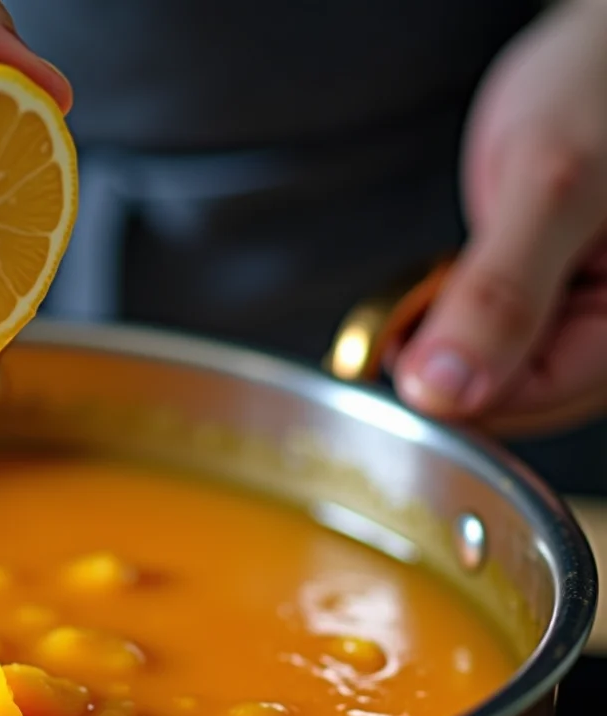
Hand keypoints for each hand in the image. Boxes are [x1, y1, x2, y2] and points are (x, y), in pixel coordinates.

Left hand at [393, 0, 606, 436]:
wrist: (601, 51)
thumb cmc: (602, 90)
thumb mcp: (548, 185)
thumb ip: (499, 292)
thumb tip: (447, 391)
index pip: (535, 401)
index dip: (451, 386)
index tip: (392, 348)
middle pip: (517, 397)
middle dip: (448, 363)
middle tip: (411, 303)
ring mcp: (591, 319)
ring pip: (501, 373)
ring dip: (447, 344)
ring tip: (437, 281)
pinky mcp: (560, 304)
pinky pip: (499, 340)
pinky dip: (458, 321)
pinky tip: (450, 283)